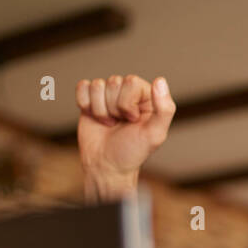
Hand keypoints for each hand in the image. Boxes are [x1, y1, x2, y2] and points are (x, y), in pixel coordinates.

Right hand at [76, 73, 175, 199]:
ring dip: (100, 110)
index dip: (127, 104)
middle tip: (119, 124)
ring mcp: (108, 94)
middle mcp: (128, 92)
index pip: (131, 82)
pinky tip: (94, 118)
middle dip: (113, 108)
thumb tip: (160, 80)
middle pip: (113, 81)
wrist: (105, 166)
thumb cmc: (131, 152)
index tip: (132, 121)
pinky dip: (85, 104)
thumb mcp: (155, 135)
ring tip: (109, 124)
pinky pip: (83, 86)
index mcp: (146, 96)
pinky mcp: (90, 99)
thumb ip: (164, 109)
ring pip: (97, 85)